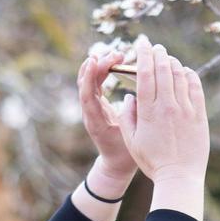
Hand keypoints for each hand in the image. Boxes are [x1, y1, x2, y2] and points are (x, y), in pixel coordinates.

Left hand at [78, 48, 138, 187]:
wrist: (115, 165)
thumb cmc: (125, 155)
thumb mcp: (130, 138)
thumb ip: (130, 119)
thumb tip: (133, 97)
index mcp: (95, 122)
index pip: (87, 95)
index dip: (90, 76)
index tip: (98, 60)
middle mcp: (90, 114)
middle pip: (86, 83)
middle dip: (99, 65)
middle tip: (117, 55)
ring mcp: (92, 109)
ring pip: (89, 81)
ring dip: (100, 66)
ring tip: (117, 55)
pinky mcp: (97, 106)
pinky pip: (95, 84)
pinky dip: (102, 71)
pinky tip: (114, 62)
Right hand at [105, 34, 209, 182]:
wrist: (179, 178)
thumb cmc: (152, 162)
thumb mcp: (131, 141)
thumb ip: (127, 116)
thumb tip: (130, 95)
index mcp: (148, 111)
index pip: (144, 72)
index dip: (143, 54)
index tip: (142, 44)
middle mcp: (167, 105)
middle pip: (163, 68)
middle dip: (158, 53)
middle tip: (156, 48)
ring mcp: (185, 109)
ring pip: (179, 74)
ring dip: (172, 62)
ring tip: (168, 59)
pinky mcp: (199, 115)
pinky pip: (195, 86)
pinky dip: (189, 75)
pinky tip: (185, 72)